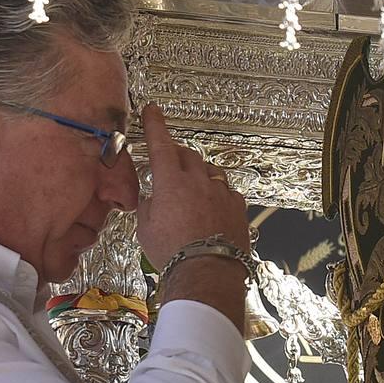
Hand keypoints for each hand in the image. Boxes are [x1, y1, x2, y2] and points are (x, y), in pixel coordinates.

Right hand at [135, 103, 249, 267]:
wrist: (207, 271)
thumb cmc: (172, 252)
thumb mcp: (146, 229)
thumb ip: (150, 206)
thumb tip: (156, 199)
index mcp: (171, 182)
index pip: (161, 144)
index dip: (155, 126)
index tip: (153, 111)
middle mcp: (199, 182)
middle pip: (188, 155)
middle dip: (178, 154)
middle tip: (170, 161)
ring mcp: (221, 193)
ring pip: (211, 171)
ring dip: (200, 173)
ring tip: (192, 187)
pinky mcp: (238, 208)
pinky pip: (228, 192)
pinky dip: (218, 194)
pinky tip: (214, 205)